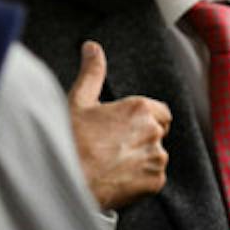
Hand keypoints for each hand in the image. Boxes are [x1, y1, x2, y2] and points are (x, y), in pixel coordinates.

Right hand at [67, 41, 172, 211]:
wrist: (68, 179)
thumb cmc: (71, 139)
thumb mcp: (79, 101)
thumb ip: (92, 72)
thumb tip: (92, 48)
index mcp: (140, 109)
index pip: (160, 112)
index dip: (144, 119)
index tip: (126, 127)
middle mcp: (153, 132)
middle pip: (158, 133)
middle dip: (142, 137)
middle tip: (114, 145)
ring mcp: (156, 158)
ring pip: (155, 156)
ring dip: (141, 158)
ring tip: (113, 162)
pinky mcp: (154, 182)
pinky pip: (153, 178)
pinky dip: (140, 179)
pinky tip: (117, 176)